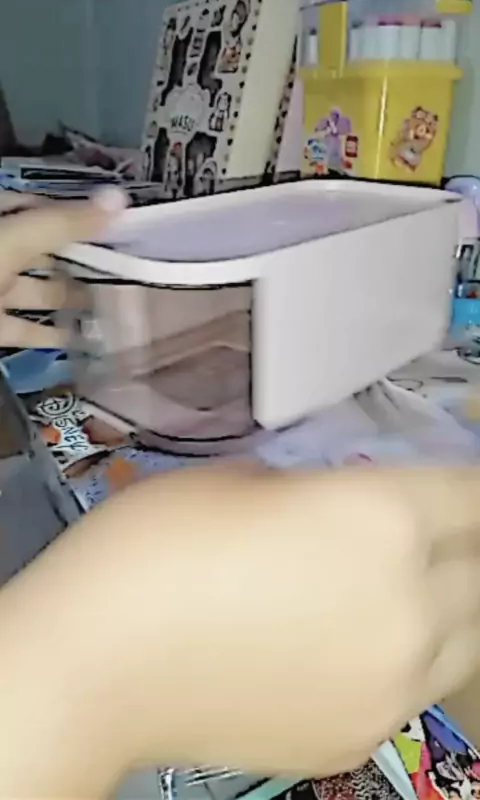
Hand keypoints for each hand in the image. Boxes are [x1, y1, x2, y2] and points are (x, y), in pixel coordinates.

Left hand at [0, 188, 125, 346]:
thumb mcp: (15, 240)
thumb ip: (64, 224)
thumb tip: (120, 198)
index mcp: (0, 218)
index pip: (42, 208)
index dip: (79, 216)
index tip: (120, 229)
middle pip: (43, 250)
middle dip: (82, 259)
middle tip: (127, 269)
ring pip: (37, 290)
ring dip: (71, 297)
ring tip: (114, 305)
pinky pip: (24, 328)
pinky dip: (51, 334)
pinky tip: (84, 338)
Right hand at [110, 464, 479, 777]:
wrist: (98, 662)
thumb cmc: (158, 544)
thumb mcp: (245, 479)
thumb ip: (321, 491)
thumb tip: (344, 509)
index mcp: (381, 520)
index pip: (474, 494)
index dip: (467, 484)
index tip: (454, 485)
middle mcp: (409, 605)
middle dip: (460, 543)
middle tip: (425, 534)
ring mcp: (393, 685)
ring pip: (468, 638)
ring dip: (448, 607)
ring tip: (397, 592)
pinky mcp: (361, 738)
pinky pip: (413, 689)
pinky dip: (402, 661)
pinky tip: (346, 647)